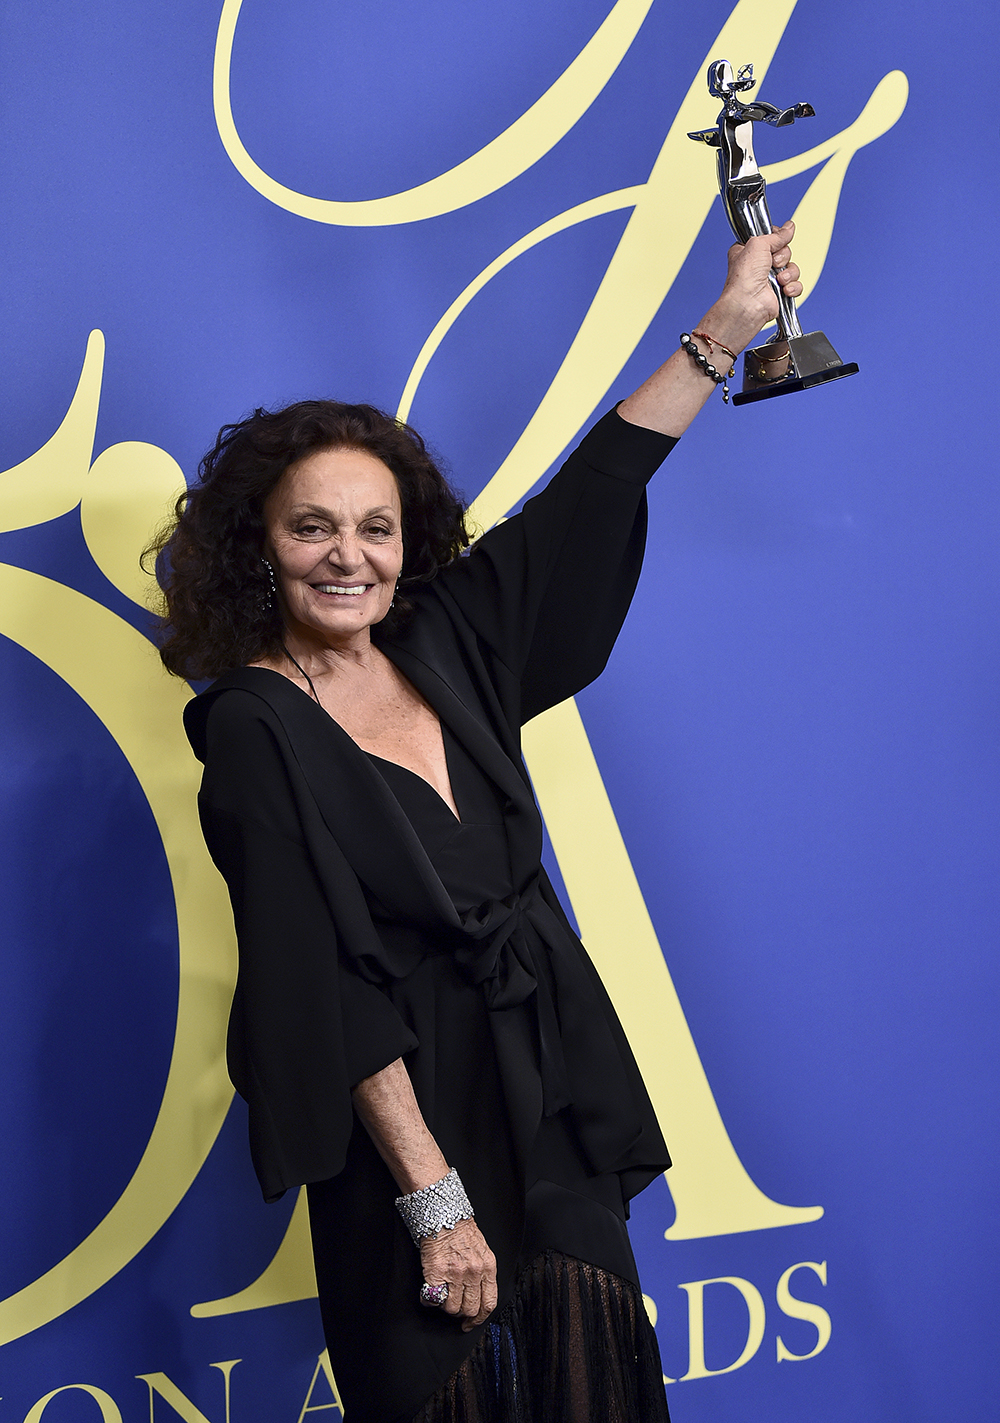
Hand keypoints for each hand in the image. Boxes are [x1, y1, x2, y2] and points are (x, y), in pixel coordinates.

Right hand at [419, 1217, 497, 1331]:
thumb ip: (482, 1272)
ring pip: (452, 1308)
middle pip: (470, 1309)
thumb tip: (477, 1295)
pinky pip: (433, 1299)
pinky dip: (430, 1300)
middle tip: (454, 1307)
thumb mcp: (482, 1250)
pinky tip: (430, 1292)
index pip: (489, 1303)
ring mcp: (456, 1273)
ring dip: (445, 1306)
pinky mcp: (437, 1272)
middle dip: (461, 1313)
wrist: (444, 1215)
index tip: (471, 1323)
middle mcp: (474, 1272)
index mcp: (488, 1267)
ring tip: (442, 1295)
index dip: (480, 1318)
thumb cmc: (461, 1231)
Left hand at [705, 220, 802, 352]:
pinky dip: (793, 287)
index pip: (771, 238)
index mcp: (750, 251)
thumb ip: (776, 234)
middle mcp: (759, 264)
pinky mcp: (779, 292)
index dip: (776, 239)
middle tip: (772, 263)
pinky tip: (784, 290)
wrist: (747, 304)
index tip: (774, 242)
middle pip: (784, 251)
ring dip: (788, 273)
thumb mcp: (758, 244)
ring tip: (777, 280)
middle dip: (782, 257)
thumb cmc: (745, 277)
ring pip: (792, 267)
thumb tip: (789, 227)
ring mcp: (770, 279)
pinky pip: (796, 284)